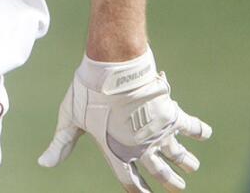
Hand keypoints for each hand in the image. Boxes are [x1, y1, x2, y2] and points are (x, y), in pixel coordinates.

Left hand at [38, 47, 211, 191]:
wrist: (113, 69)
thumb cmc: (88, 92)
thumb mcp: (70, 118)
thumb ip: (61, 144)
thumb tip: (43, 164)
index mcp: (116, 151)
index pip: (129, 180)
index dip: (138, 190)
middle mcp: (139, 147)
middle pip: (158, 171)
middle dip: (169, 181)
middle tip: (179, 188)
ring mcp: (156, 132)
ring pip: (176, 154)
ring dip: (185, 162)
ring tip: (193, 168)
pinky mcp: (169, 115)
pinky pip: (188, 126)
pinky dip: (199, 130)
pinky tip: (206, 134)